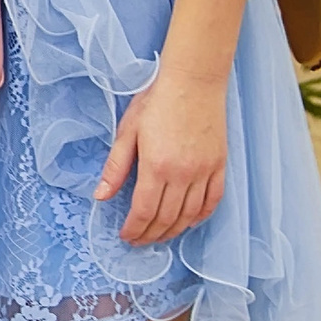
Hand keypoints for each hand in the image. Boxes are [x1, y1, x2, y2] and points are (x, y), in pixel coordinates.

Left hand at [95, 70, 227, 245]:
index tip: (126, 236)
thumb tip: (100, 196)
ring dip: (174, 231)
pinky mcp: (219, 165)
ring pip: (190, 215)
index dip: (134, 229)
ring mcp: (204, 171)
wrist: (193, 81)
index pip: (144, 211)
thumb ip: (116, 167)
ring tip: (160, 235)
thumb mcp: (128, 131)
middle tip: (140, 240)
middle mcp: (183, 174)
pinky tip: (189, 221)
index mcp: (157, 166)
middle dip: (151, 235)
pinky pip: (212, 201)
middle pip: (167, 218)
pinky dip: (200, 216)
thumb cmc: (157, 100)